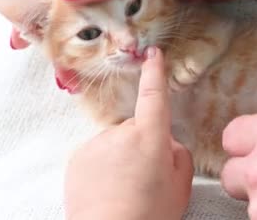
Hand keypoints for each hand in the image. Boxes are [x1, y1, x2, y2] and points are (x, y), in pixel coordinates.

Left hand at [64, 47, 193, 219]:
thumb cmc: (148, 215)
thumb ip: (178, 155)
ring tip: (124, 190)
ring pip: (115, 144)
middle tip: (145, 178)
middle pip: (136, 130)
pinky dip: (102, 168)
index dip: (154, 72)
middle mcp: (120, 133)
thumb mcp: (180, 186)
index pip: (153, 95)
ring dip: (120, 159)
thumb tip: (166, 143)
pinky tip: (107, 191)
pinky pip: (96, 155)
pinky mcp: (77, 158)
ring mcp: (96, 144)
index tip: (152, 53)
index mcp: (150, 137)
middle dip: (142, 145)